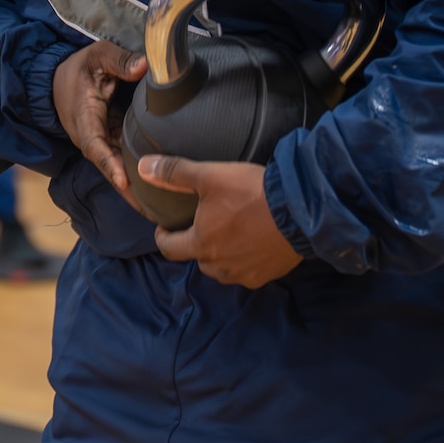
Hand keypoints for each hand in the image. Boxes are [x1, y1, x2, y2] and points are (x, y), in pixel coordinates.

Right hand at [53, 40, 145, 200]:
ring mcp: (104, 143)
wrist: (60, 80)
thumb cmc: (80, 69)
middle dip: (131, 192)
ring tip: (162, 213)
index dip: (110, 165)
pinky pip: (127, 162)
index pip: (96, 147)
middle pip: (112, 169)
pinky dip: (141, 178)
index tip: (124, 182)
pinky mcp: (114, 142)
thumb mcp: (96, 56)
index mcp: (85, 120)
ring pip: (121, 170)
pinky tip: (161, 193)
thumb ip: (119, 60)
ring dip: (138, 192)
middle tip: (154, 212)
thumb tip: (143, 67)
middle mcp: (93, 138)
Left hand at [144, 156, 302, 286]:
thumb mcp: (210, 176)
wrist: (300, 211)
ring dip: (222, 253)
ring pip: (223, 267)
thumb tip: (143, 167)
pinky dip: (246, 258)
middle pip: (198, 258)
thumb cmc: (251, 194)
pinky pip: (248, 270)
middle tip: (206, 223)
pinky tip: (255, 241)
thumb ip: (174, 173)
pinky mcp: (267, 275)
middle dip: (197, 243)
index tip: (165, 227)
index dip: (163, 236)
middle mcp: (219, 267)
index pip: (169, 248)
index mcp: (201, 244)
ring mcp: (244, 274)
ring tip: (231, 231)